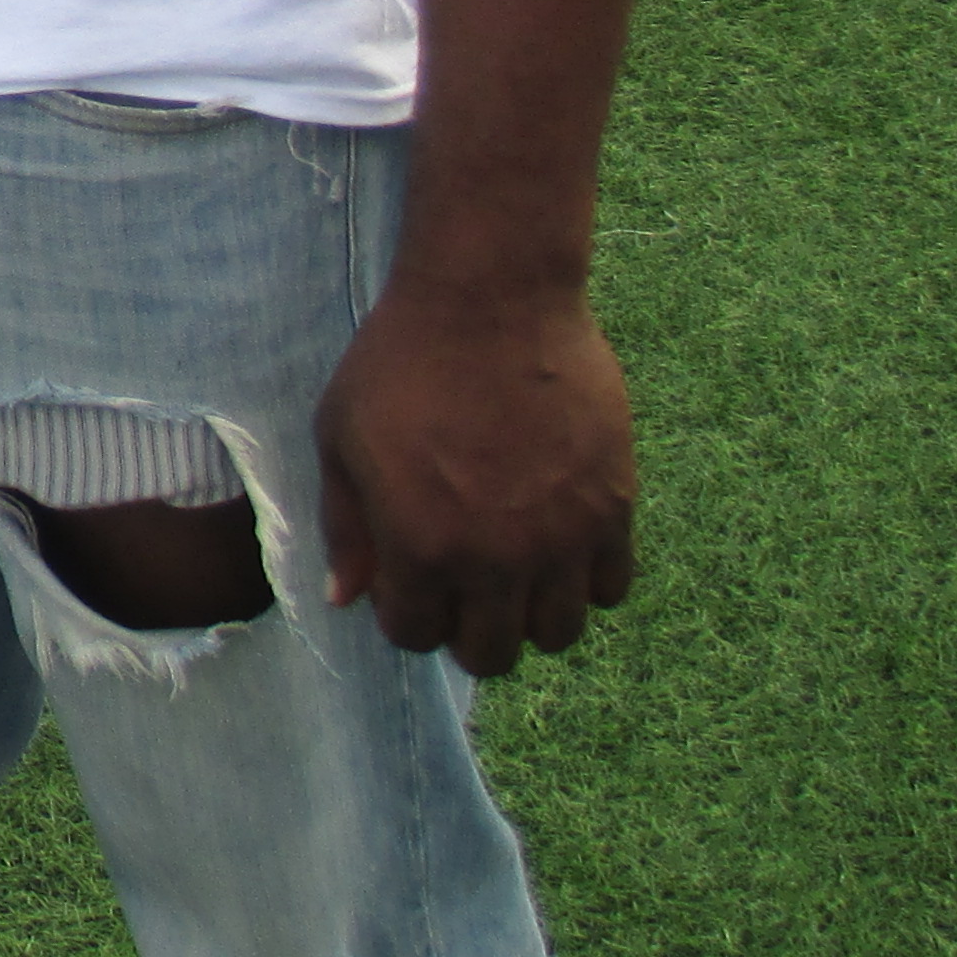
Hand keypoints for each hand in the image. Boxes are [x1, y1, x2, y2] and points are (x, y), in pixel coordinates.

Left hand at [315, 272, 637, 674]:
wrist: (491, 301)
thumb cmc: (401, 362)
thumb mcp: (341, 439)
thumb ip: (345, 527)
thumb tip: (346, 599)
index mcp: (421, 547)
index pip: (416, 637)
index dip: (405, 615)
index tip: (407, 583)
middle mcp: (497, 560)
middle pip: (491, 654)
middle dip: (465, 629)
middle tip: (459, 584)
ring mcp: (563, 539)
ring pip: (558, 635)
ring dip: (529, 613)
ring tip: (510, 568)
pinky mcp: (615, 509)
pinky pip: (612, 589)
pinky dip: (585, 579)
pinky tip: (557, 540)